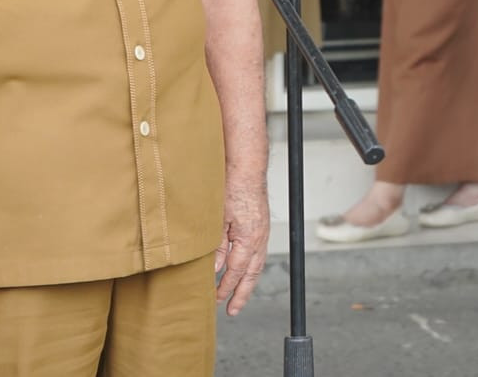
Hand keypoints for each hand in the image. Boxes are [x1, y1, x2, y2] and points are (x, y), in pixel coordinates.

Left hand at [215, 176, 268, 315]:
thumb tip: (215, 269)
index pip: (235, 272)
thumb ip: (217, 246)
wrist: (247, 167)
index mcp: (249, 240)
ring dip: (247, 281)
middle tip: (232, 310)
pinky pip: (258, 253)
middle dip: (241, 293)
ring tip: (239, 294)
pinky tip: (244, 268)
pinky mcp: (261, 225)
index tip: (216, 300)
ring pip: (257, 265)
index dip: (225, 288)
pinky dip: (251, 266)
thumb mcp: (218, 220)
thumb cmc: (232, 188)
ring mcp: (262, 232)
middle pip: (251, 274)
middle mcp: (259, 239)